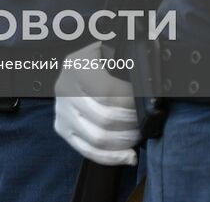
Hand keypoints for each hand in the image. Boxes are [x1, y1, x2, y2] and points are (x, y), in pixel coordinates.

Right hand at [53, 41, 139, 166]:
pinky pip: (87, 150)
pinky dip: (111, 157)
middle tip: (145, 122)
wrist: (80, 64)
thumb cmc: (102, 58)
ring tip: (138, 135)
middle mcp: (64, 89)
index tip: (147, 103)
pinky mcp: (61, 127)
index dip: (131, 103)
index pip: (108, 93)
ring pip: (97, 138)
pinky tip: (127, 155)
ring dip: (124, 141)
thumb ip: (127, 62)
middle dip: (130, 125)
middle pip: (104, 119)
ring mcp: (61, 111)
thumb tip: (148, 84)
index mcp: (77, 66)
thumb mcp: (112, 50)